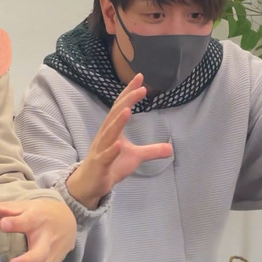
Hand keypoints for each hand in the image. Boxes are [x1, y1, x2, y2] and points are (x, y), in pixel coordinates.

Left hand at [0, 198, 76, 261]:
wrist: (69, 221)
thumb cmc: (40, 213)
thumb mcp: (22, 207)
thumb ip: (0, 209)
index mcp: (37, 220)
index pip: (26, 221)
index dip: (15, 224)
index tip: (4, 224)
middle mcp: (46, 242)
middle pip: (39, 254)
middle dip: (27, 261)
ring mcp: (49, 260)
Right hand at [67, 73, 173, 208]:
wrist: (90, 184)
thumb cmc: (110, 166)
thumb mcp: (135, 157)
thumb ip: (151, 150)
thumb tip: (171, 148)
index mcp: (112, 130)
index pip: (121, 107)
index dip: (129, 92)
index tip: (140, 78)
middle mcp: (105, 136)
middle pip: (115, 114)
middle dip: (127, 100)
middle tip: (140, 87)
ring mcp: (101, 150)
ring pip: (109, 133)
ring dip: (118, 122)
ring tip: (128, 110)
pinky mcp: (100, 165)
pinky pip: (105, 157)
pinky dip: (111, 151)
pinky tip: (118, 145)